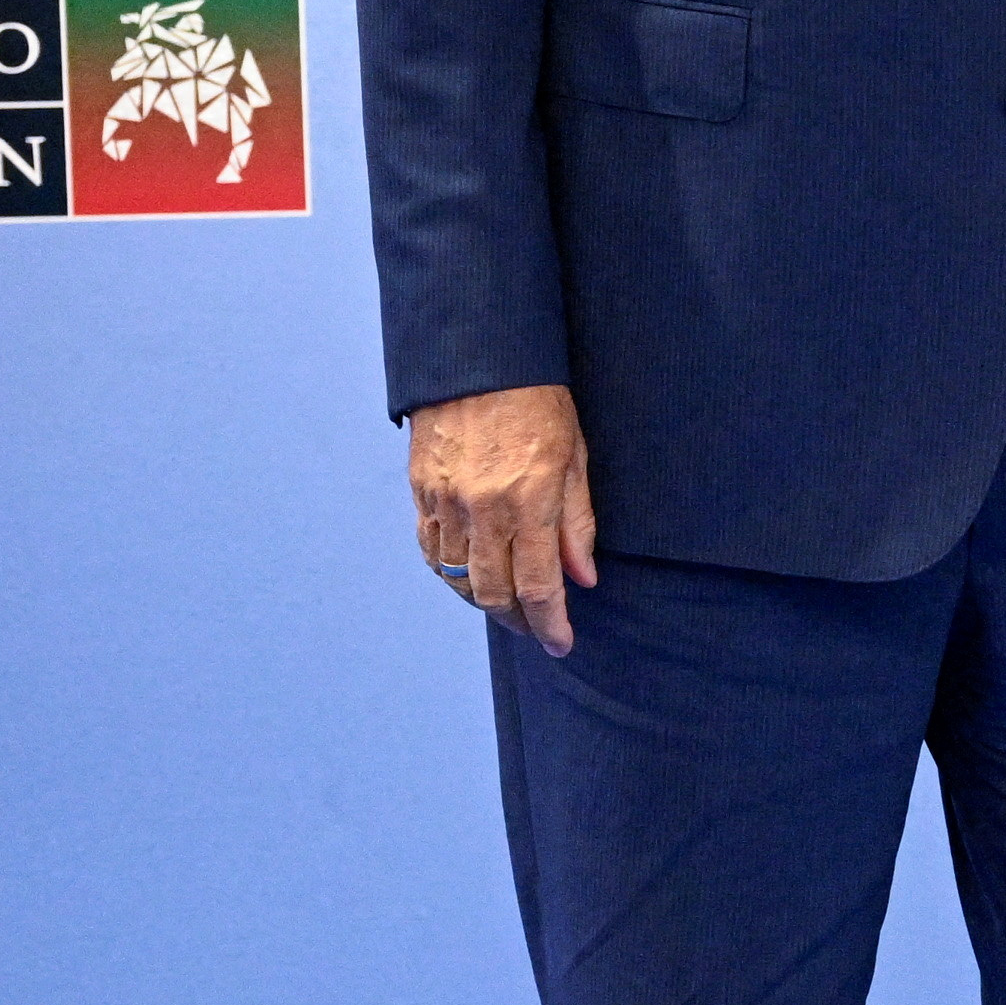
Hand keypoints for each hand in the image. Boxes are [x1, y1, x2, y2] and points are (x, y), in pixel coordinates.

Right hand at [408, 383, 596, 654]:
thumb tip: (583, 578)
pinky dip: (450, 572)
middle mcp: (484, 510)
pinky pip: (432, 549)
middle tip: (534, 627)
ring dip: (482, 600)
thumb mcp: (575, 458)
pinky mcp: (422, 491)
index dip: (550, 624)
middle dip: (517, 619)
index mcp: (530, 501)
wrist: (478, 360)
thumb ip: (578, 523)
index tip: (560, 644)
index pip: (539, 586)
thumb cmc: (539, 402)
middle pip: (494, 592)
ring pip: (458, 577)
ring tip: (505, 604)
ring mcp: (447, 502)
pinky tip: (468, 574)